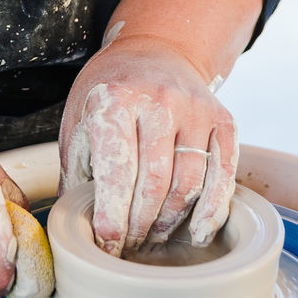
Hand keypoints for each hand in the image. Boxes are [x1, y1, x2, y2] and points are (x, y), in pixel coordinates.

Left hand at [58, 34, 237, 253]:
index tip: (109, 245)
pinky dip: (213, 209)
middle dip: (140, 225)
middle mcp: (158, 101)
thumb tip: (74, 231)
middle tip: (129, 246)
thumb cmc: (110, 94)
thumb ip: (77, 173)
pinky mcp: (223, 119)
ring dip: (171, 221)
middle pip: (155, 183)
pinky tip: (198, 231)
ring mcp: (195, 109)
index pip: (117, 171)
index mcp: (114, 100)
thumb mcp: (79, 122)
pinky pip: (223, 173)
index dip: (113, 216)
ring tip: (153, 237)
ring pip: (189, 183)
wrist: (154, 51)